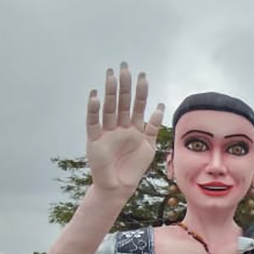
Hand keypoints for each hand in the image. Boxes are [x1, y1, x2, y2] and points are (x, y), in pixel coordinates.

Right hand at [86, 62, 165, 197]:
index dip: (140, 91)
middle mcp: (119, 126)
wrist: (120, 186)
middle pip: (122, 102)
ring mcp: (107, 132)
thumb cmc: (134, 167)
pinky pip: (93, 122)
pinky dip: (94, 110)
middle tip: (125, 67)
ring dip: (110, 92)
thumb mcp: (149, 145)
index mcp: (133, 127)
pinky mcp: (95, 140)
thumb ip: (154, 127)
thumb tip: (160, 105)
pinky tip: (95, 96)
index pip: (137, 105)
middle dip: (124, 85)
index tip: (143, 75)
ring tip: (111, 76)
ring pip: (109, 108)